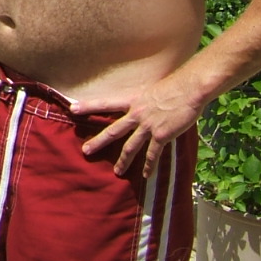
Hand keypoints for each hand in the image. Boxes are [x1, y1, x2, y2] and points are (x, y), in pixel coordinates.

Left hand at [73, 69, 203, 177]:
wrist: (189, 89)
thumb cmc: (174, 85)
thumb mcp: (152, 89)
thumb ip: (145, 101)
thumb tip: (145, 105)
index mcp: (132, 100)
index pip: (105, 103)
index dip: (88, 106)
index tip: (72, 108)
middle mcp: (136, 113)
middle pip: (113, 130)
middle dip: (98, 141)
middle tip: (86, 150)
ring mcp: (148, 125)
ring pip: (130, 146)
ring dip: (123, 161)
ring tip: (116, 172)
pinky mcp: (161, 135)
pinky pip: (152, 154)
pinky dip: (149, 166)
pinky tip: (146, 175)